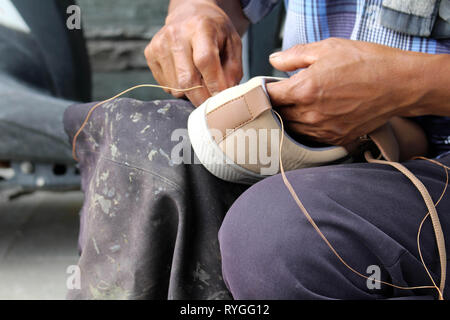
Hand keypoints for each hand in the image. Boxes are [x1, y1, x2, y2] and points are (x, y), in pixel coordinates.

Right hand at [144, 0, 242, 105]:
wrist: (190, 15)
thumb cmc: (214, 32)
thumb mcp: (233, 45)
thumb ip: (232, 71)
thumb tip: (224, 95)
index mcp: (200, 27)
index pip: (205, 60)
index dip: (214, 84)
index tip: (220, 98)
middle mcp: (176, 34)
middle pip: (186, 80)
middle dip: (201, 98)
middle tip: (211, 103)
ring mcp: (159, 44)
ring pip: (176, 88)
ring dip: (191, 93)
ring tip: (200, 80)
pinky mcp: (150, 54)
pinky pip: (167, 87)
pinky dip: (179, 89)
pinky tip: (186, 74)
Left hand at [266, 38, 430, 145]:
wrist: (400, 84)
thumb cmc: (366, 62)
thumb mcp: (328, 48)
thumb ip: (295, 56)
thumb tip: (273, 60)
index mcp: (303, 90)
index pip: (267, 96)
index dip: (261, 92)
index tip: (263, 89)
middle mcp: (310, 114)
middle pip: (278, 114)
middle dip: (274, 105)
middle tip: (279, 97)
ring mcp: (323, 130)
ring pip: (292, 129)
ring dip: (289, 119)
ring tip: (295, 106)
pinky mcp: (337, 139)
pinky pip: (311, 137)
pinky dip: (306, 129)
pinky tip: (312, 117)